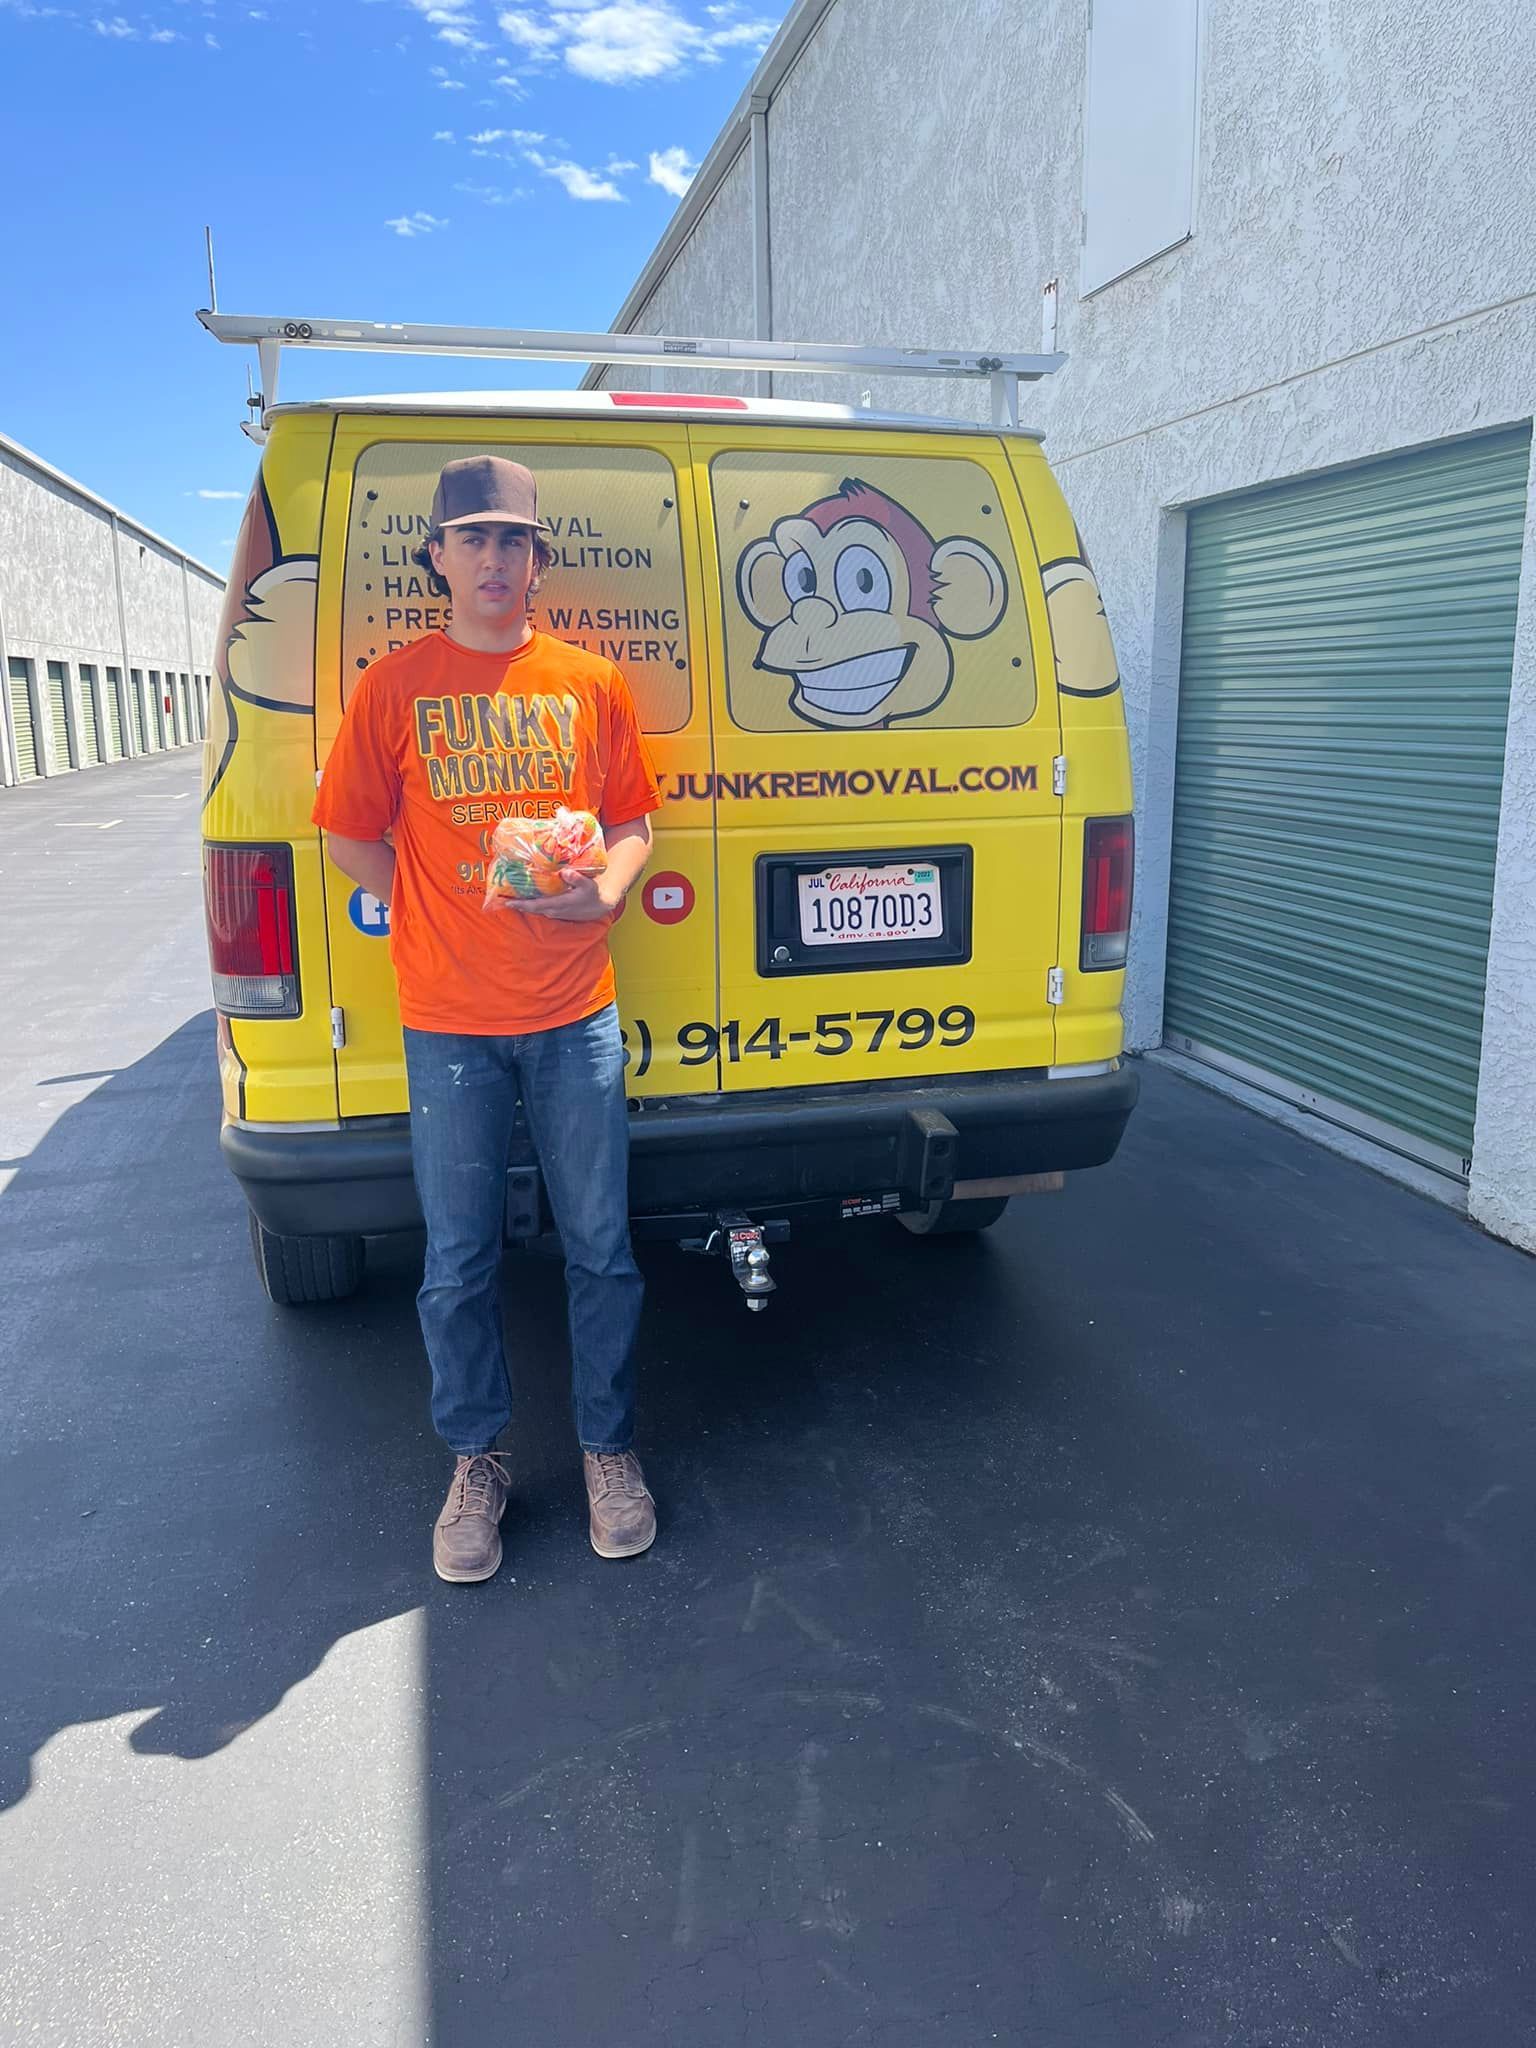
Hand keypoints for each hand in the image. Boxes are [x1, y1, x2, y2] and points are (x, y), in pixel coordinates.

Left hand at [497, 870, 617, 922]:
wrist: (599, 906)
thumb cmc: (592, 894)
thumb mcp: (587, 884)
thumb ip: (577, 878)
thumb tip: (564, 872)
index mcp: (559, 904)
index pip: (535, 905)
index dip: (521, 904)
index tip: (507, 902)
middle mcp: (553, 910)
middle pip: (530, 908)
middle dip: (516, 904)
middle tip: (500, 898)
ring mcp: (554, 912)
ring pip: (534, 909)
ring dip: (522, 904)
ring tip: (508, 896)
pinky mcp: (555, 911)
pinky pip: (539, 908)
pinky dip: (530, 904)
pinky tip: (524, 897)